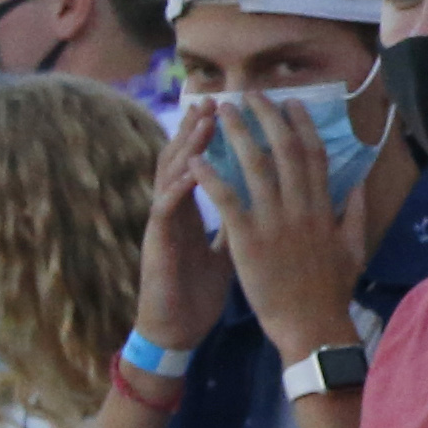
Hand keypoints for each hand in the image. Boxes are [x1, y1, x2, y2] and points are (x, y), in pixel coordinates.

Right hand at [135, 108, 236, 356]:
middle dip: (198, 129)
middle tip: (214, 99)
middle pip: (185, 159)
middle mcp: (178, 209)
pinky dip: (178, 189)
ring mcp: (165, 224)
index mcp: (198, 209)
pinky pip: (166, 210)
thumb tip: (270, 203)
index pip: (208, 163)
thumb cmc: (199, 289)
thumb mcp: (229, 250)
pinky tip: (192, 172)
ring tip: (203, 123)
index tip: (240, 112)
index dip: (220, 138)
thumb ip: (243, 222)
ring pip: (171, 176)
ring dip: (187, 148)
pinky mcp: (157, 243)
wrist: (178, 328)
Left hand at [205, 91, 365, 360]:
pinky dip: (211, 177)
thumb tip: (359, 182)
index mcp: (324, 208)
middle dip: (266, 118)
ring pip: (255, 167)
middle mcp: (301, 208)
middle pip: (284, 150)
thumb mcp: (354, 249)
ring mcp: (275, 223)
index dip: (301, 125)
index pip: (314, 155)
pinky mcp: (248, 241)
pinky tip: (196, 158)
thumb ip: (355, 212)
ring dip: (237, 135)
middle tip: (248, 95)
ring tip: (221, 112)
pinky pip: (227, 200)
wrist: (312, 327)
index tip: (289, 103)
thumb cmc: (331, 292)